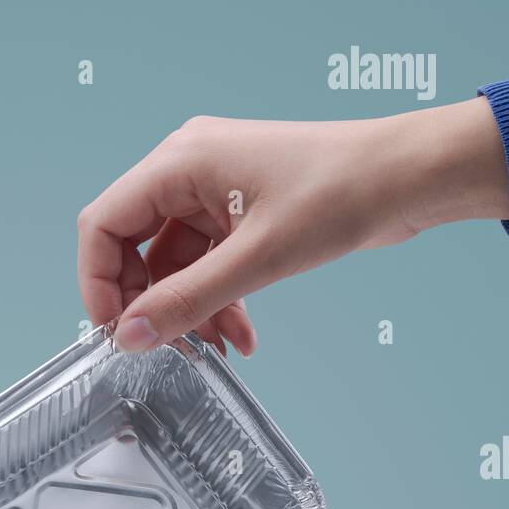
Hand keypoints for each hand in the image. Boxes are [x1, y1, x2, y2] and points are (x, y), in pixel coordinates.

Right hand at [76, 98, 508, 354]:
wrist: (409, 178)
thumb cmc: (342, 193)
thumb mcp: (257, 259)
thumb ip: (187, 302)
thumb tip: (130, 337)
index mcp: (181, 161)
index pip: (104, 223)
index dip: (98, 283)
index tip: (115, 332)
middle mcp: (190, 169)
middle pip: (134, 246)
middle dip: (150, 303)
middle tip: (165, 348)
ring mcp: (216, 190)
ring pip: (174, 263)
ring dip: (190, 309)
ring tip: (218, 346)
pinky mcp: (241, 212)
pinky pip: (208, 264)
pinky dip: (217, 300)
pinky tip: (241, 333)